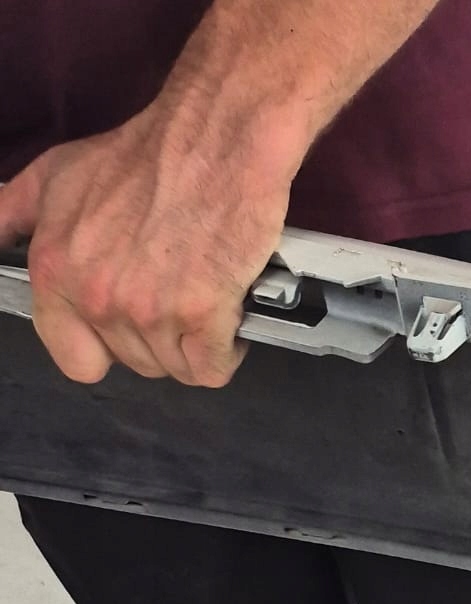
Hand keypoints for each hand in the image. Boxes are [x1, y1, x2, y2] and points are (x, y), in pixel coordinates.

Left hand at [0, 97, 295, 387]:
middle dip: (160, 338)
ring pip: (178, 370)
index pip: (75, 359)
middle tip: (174, 289)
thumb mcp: (55, 175)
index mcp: (56, 269)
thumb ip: (15, 215)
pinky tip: (226, 307)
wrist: (213, 144)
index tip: (124, 326)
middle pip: (137, 363)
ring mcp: (148, 310)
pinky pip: (213, 369)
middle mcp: (96, 295)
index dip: (106, 349)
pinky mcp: (200, 316)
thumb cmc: (144, 157)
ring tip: (201, 291)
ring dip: (196, 342)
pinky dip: (227, 347)